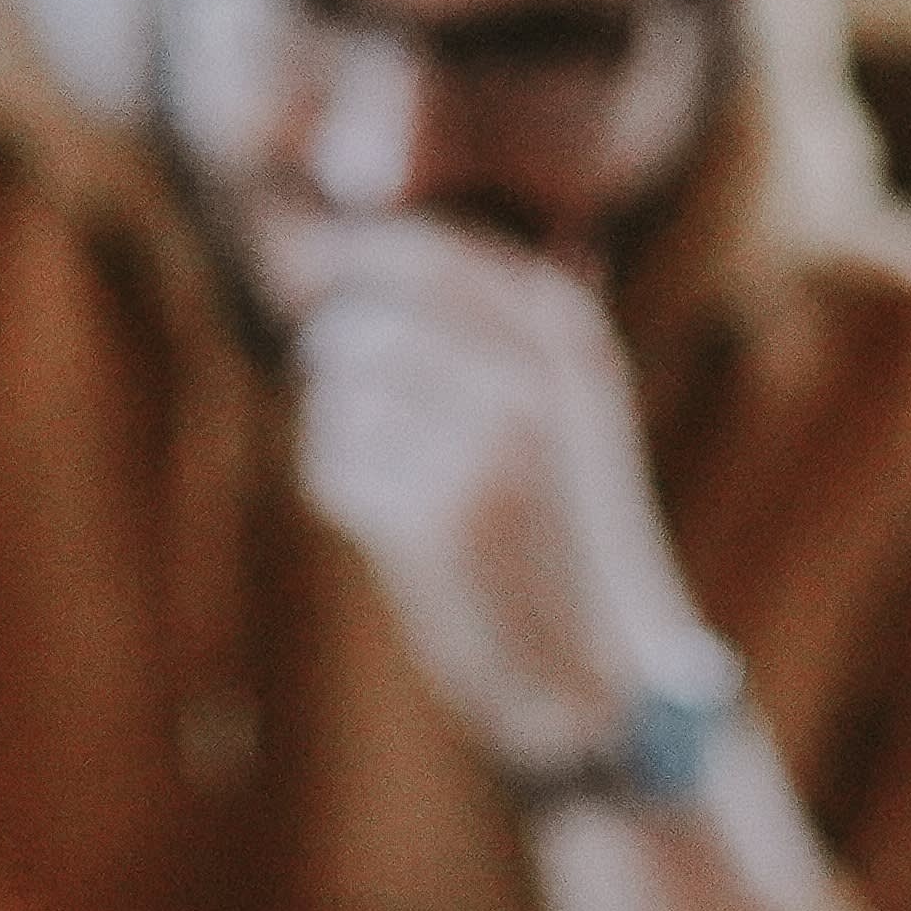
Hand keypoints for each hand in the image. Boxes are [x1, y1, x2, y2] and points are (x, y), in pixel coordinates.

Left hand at [279, 215, 726, 786]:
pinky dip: (344, 495)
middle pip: (370, 322)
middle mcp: (528, 381)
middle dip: (342, 359)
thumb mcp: (576, 413)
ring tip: (401, 485)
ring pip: (342, 393)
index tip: (315, 271)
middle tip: (347, 395)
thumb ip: (528, 320)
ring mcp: (481, 448)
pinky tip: (396, 533)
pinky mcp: (430, 518)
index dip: (357, 256)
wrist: (595, 680)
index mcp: (570, 341)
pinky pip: (331, 464)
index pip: (432, 252)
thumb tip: (448, 231)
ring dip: (347, 434)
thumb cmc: (566, 540)